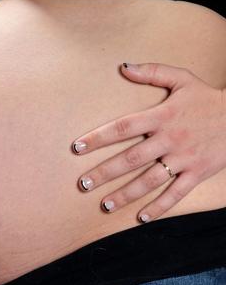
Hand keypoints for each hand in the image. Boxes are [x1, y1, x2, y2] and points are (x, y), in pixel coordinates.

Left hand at [72, 62, 225, 222]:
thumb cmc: (208, 99)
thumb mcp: (183, 79)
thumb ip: (153, 71)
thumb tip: (123, 66)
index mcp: (162, 116)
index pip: (123, 127)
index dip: (98, 137)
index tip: (76, 148)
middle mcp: (170, 139)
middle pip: (131, 158)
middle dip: (105, 172)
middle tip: (83, 183)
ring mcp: (184, 158)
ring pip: (150, 180)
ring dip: (126, 194)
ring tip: (105, 204)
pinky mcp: (198, 173)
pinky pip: (176, 194)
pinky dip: (159, 207)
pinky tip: (140, 218)